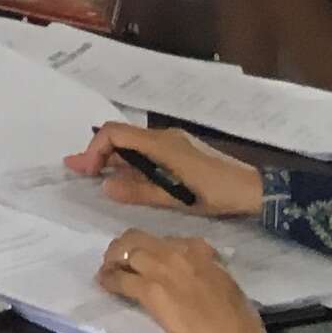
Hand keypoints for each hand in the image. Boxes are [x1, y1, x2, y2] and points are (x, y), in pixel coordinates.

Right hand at [70, 121, 261, 217]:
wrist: (254, 190)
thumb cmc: (215, 194)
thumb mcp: (176, 199)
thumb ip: (139, 191)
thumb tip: (106, 186)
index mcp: (160, 143)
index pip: (115, 134)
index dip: (95, 149)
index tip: (88, 173)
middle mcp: (164, 136)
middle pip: (121, 136)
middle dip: (98, 152)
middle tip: (77, 170)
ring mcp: (173, 142)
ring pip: (134, 145)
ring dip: (114, 158)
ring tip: (95, 175)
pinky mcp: (181, 151)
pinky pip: (147, 152)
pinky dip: (131, 162)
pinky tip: (126, 177)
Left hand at [94, 226, 292, 332]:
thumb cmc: (241, 326)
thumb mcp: (227, 287)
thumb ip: (209, 274)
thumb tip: (198, 278)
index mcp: (202, 254)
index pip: (169, 241)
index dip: (155, 249)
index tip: (151, 258)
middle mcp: (180, 254)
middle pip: (140, 238)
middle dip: (125, 246)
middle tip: (119, 260)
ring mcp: (163, 270)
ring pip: (126, 251)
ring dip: (114, 260)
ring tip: (108, 270)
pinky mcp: (150, 291)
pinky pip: (120, 278)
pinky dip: (109, 279)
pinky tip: (104, 283)